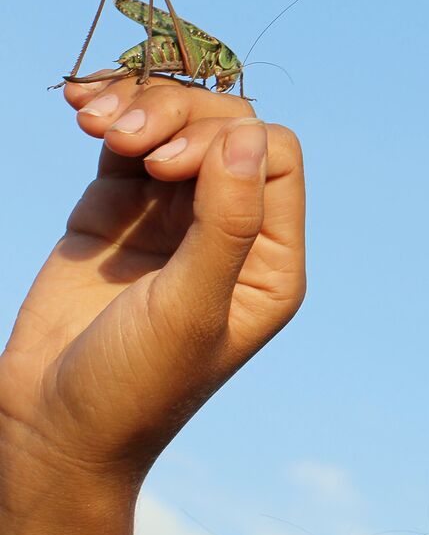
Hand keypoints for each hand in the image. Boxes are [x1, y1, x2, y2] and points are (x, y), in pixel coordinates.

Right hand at [0, 72, 305, 534]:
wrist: (48, 428)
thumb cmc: (134, 386)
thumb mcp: (189, 309)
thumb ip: (226, 222)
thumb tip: (248, 134)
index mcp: (271, 258)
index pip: (273, 157)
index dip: (223, 140)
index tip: (165, 168)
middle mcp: (231, 228)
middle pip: (224, 129)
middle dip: (175, 114)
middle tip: (120, 138)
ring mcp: (174, 214)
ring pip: (175, 125)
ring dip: (138, 106)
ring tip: (90, 117)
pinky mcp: (118, 208)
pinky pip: (125, 140)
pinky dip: (108, 112)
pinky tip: (80, 105)